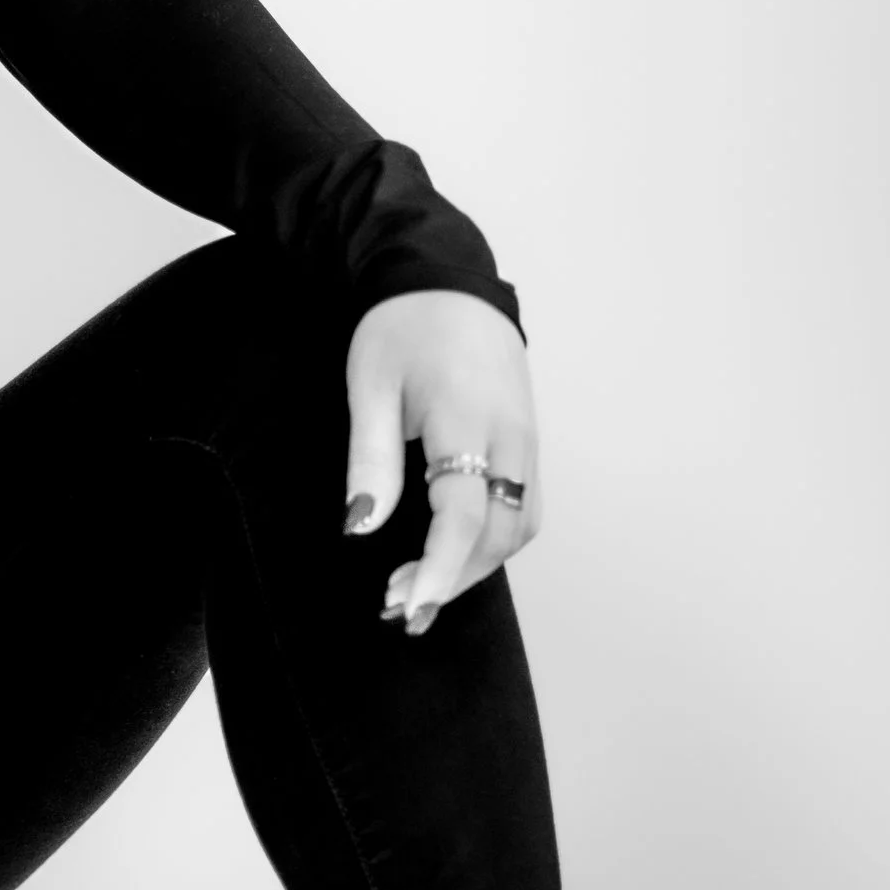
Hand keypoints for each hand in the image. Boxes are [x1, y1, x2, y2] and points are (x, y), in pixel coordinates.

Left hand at [343, 288, 541, 635]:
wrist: (449, 282)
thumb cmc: (402, 328)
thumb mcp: (369, 387)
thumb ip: (370, 461)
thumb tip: (361, 527)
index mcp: (467, 419)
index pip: (462, 515)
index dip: (437, 569)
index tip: (405, 606)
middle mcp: (511, 438)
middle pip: (497, 534)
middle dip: (451, 580)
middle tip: (393, 607)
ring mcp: (528, 442)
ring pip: (518, 529)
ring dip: (473, 568)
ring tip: (414, 590)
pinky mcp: (529, 444)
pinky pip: (523, 510)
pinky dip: (491, 544)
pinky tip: (449, 557)